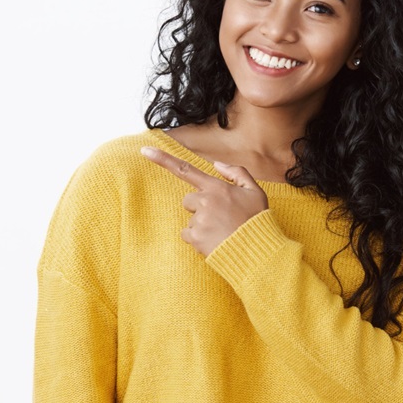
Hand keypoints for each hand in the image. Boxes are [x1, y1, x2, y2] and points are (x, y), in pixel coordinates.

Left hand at [141, 146, 268, 255]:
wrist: (258, 251)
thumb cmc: (257, 221)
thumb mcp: (255, 192)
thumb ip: (237, 173)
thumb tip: (216, 164)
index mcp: (217, 187)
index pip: (186, 170)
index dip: (163, 159)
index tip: (144, 151)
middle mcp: (205, 201)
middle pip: (188, 201)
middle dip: (199, 208)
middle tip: (220, 218)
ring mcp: (199, 220)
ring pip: (190, 220)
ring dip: (202, 226)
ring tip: (222, 232)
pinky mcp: (195, 237)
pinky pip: (187, 235)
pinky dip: (198, 240)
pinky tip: (215, 241)